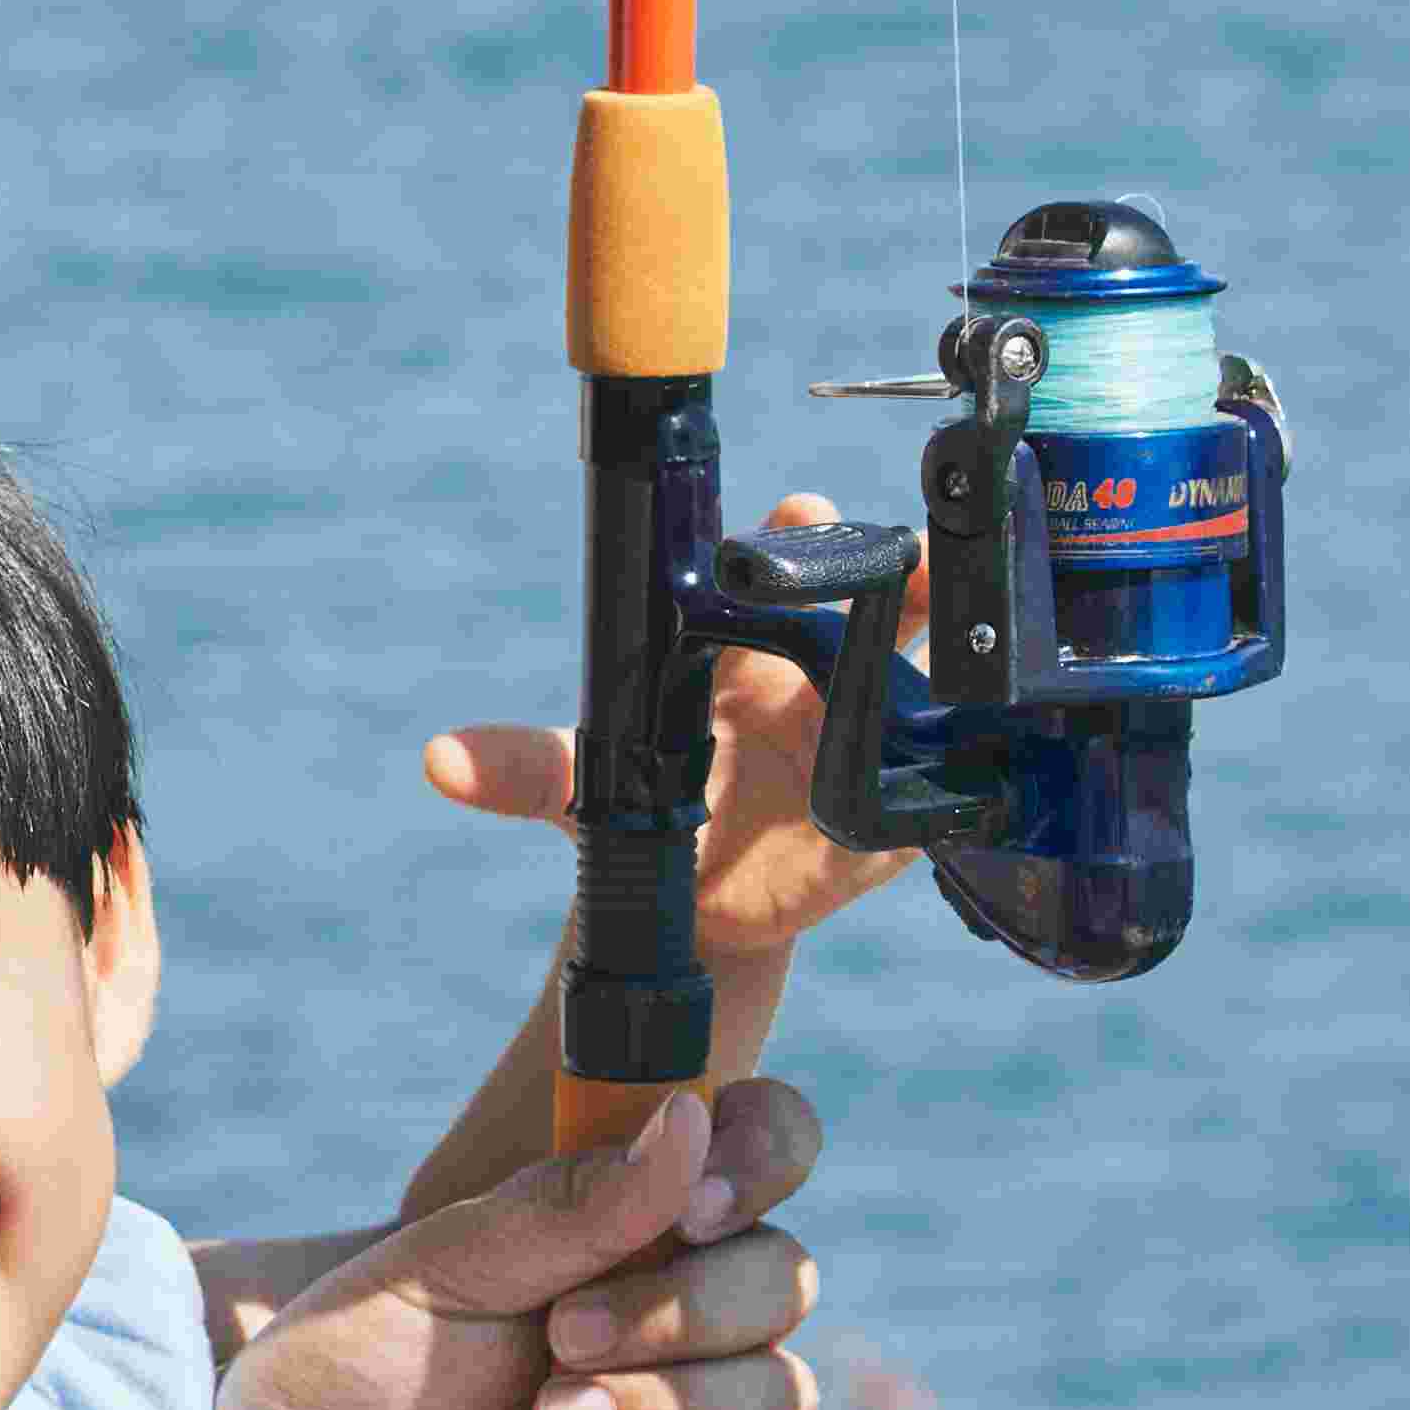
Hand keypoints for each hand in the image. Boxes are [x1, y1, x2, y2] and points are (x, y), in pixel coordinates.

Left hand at [216, 1074, 826, 1409]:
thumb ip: (560, 1209)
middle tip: (561, 1338)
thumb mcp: (429, 1277)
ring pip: (783, 1396)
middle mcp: (674, 1322)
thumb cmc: (338, 1380)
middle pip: (785, 1278)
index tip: (696, 1204)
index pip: (764, 1152)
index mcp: (624, 1228)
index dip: (765, 1157)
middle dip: (687, 1308)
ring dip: (680, 1404)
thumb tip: (689, 1120)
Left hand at [415, 492, 924, 1016]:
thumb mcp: (580, 785)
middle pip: (880, 601)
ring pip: (923, 685)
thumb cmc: (647, 803)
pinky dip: (942, 790)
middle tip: (918, 552)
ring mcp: (866, 740)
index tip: (800, 509)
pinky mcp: (892, 819)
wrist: (691, 901)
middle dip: (904, 572)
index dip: (798, 529)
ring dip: (947, 665)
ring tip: (969, 647)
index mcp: (749, 642)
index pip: (781, 565)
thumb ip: (522, 769)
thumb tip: (441, 762)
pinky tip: (954, 780)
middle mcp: (819, 674)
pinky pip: (928, 798)